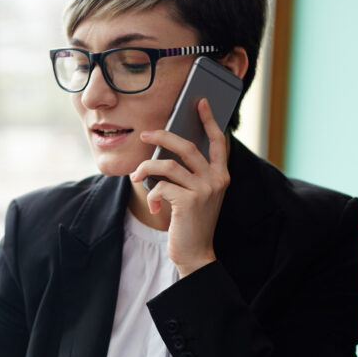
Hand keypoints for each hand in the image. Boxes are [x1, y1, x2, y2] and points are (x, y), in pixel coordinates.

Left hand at [131, 98, 229, 276]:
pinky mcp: (189, 201)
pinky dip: (152, 195)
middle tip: (144, 133)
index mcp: (221, 175)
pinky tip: (156, 208)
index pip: (217, 142)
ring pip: (168, 165)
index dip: (209, 120)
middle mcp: (216, 180)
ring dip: (146, 168)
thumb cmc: (191, 223)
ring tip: (136, 175)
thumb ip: (190, 174)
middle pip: (186, 146)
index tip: (199, 102)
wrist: (196, 254)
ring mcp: (204, 190)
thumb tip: (165, 151)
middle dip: (162, 136)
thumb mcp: (196, 195)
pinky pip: (161, 186)